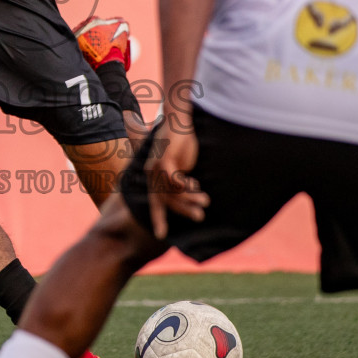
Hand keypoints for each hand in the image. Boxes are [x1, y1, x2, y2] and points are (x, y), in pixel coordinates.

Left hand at [144, 114, 208, 240]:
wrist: (179, 121)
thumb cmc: (181, 143)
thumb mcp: (181, 165)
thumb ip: (182, 181)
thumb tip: (190, 194)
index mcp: (153, 178)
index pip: (155, 202)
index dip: (158, 218)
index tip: (161, 236)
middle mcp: (151, 175)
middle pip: (166, 201)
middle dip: (184, 210)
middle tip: (200, 218)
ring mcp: (155, 168)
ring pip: (171, 192)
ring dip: (189, 198)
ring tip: (205, 201)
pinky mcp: (163, 160)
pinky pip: (173, 181)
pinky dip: (185, 185)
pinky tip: (195, 185)